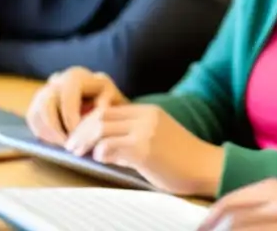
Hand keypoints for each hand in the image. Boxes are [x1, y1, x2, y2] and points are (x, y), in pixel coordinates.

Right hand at [26, 66, 128, 146]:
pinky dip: (41, 132)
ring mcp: (46, 91)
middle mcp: (58, 79)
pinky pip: (33, 118)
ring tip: (62, 146)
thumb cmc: (110, 101)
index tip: (79, 138)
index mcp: (76, 76)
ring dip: (46, 132)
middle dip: (55, 128)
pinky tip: (54, 142)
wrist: (104, 100)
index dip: (71, 120)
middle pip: (46, 103)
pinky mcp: (39, 103)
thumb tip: (98, 110)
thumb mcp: (113, 100)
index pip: (67, 98)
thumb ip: (107, 104)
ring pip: (36, 111)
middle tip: (67, 146)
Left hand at [66, 104, 223, 197]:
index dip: (87, 122)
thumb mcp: (157, 137)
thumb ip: (133, 135)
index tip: (77, 134)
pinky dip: (99, 153)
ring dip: (84, 141)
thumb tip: (102, 145)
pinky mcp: (144, 150)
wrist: (206, 167)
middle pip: (101, 117)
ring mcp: (145, 132)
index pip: (108, 110)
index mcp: (148, 111)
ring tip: (76, 152)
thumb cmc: (181, 159)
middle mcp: (146, 117)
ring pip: (101, 129)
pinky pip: (110, 147)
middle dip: (80, 131)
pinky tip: (98, 159)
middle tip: (70, 145)